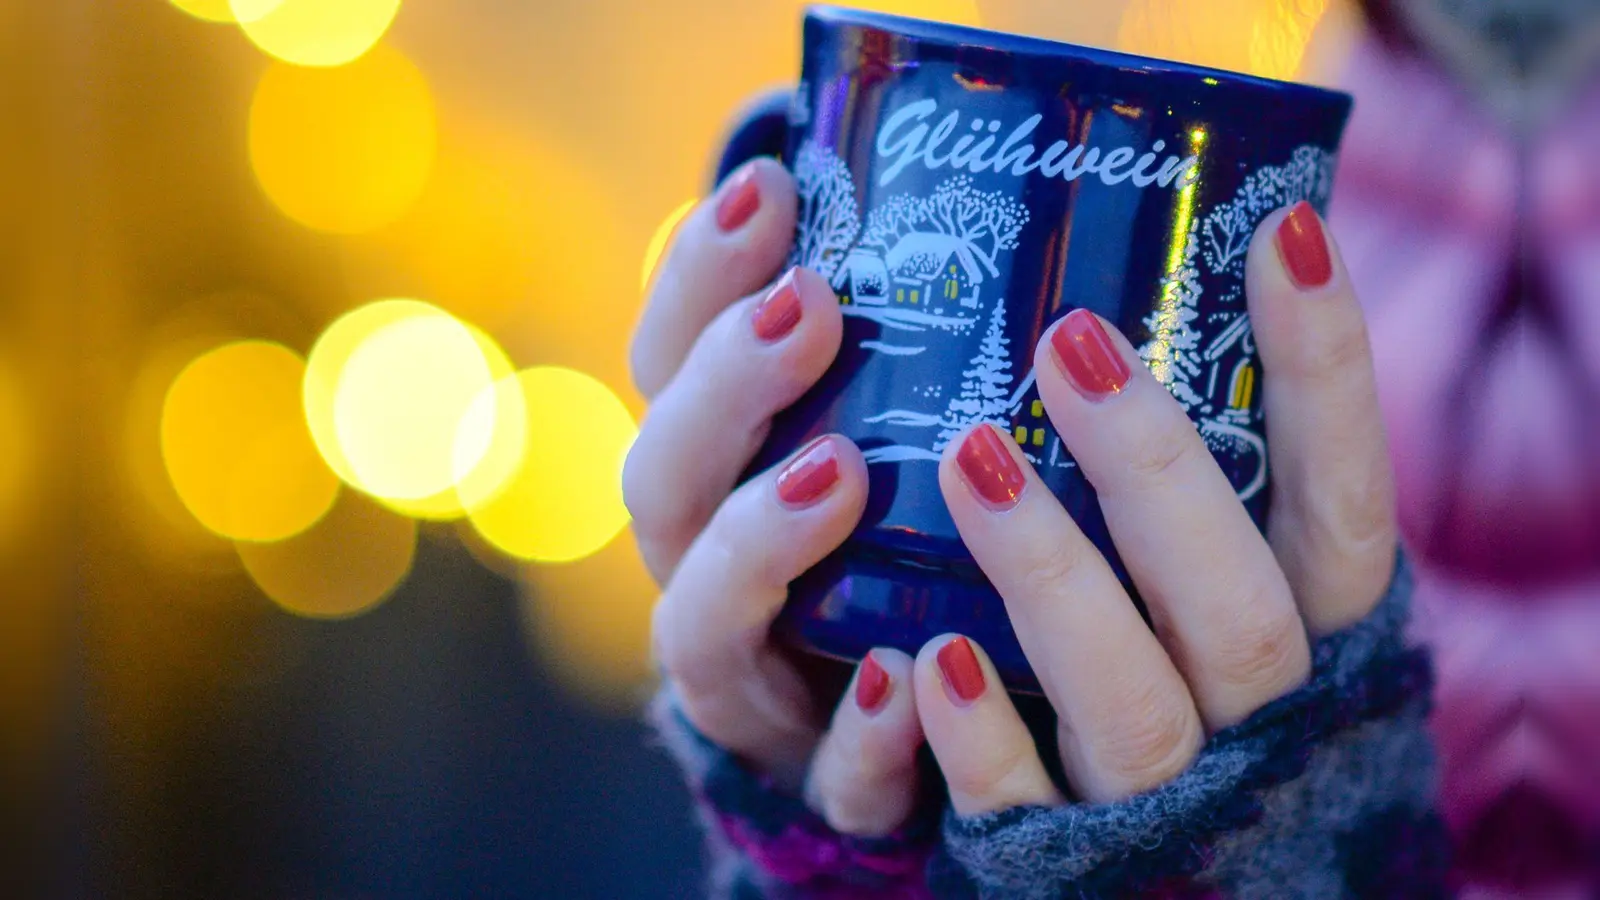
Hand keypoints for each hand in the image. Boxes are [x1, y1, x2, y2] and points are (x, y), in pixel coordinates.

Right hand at [627, 159, 923, 836]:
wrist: (903, 728)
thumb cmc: (900, 535)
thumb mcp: (891, 425)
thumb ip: (906, 339)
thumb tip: (960, 185)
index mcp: (713, 468)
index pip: (669, 361)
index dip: (698, 278)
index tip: (770, 189)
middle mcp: (705, 567)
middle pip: (663, 479)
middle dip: (723, 390)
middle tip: (811, 308)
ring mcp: (751, 679)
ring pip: (703, 625)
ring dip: (758, 544)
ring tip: (838, 474)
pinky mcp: (821, 775)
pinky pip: (823, 770)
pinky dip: (858, 731)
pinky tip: (908, 677)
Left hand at [918, 202, 1396, 810]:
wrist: (1169, 867)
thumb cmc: (1179, 674)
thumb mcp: (1218, 576)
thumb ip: (1201, 478)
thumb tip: (1125, 282)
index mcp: (1310, 633)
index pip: (1343, 500)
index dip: (1328, 374)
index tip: (1285, 230)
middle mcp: (1256, 716)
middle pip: (1239, 605)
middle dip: (1158, 471)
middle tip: (1070, 338)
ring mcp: (1164, 795)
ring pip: (1134, 704)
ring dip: (1056, 580)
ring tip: (971, 456)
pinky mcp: (1062, 856)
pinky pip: (1024, 810)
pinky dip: (982, 741)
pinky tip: (931, 659)